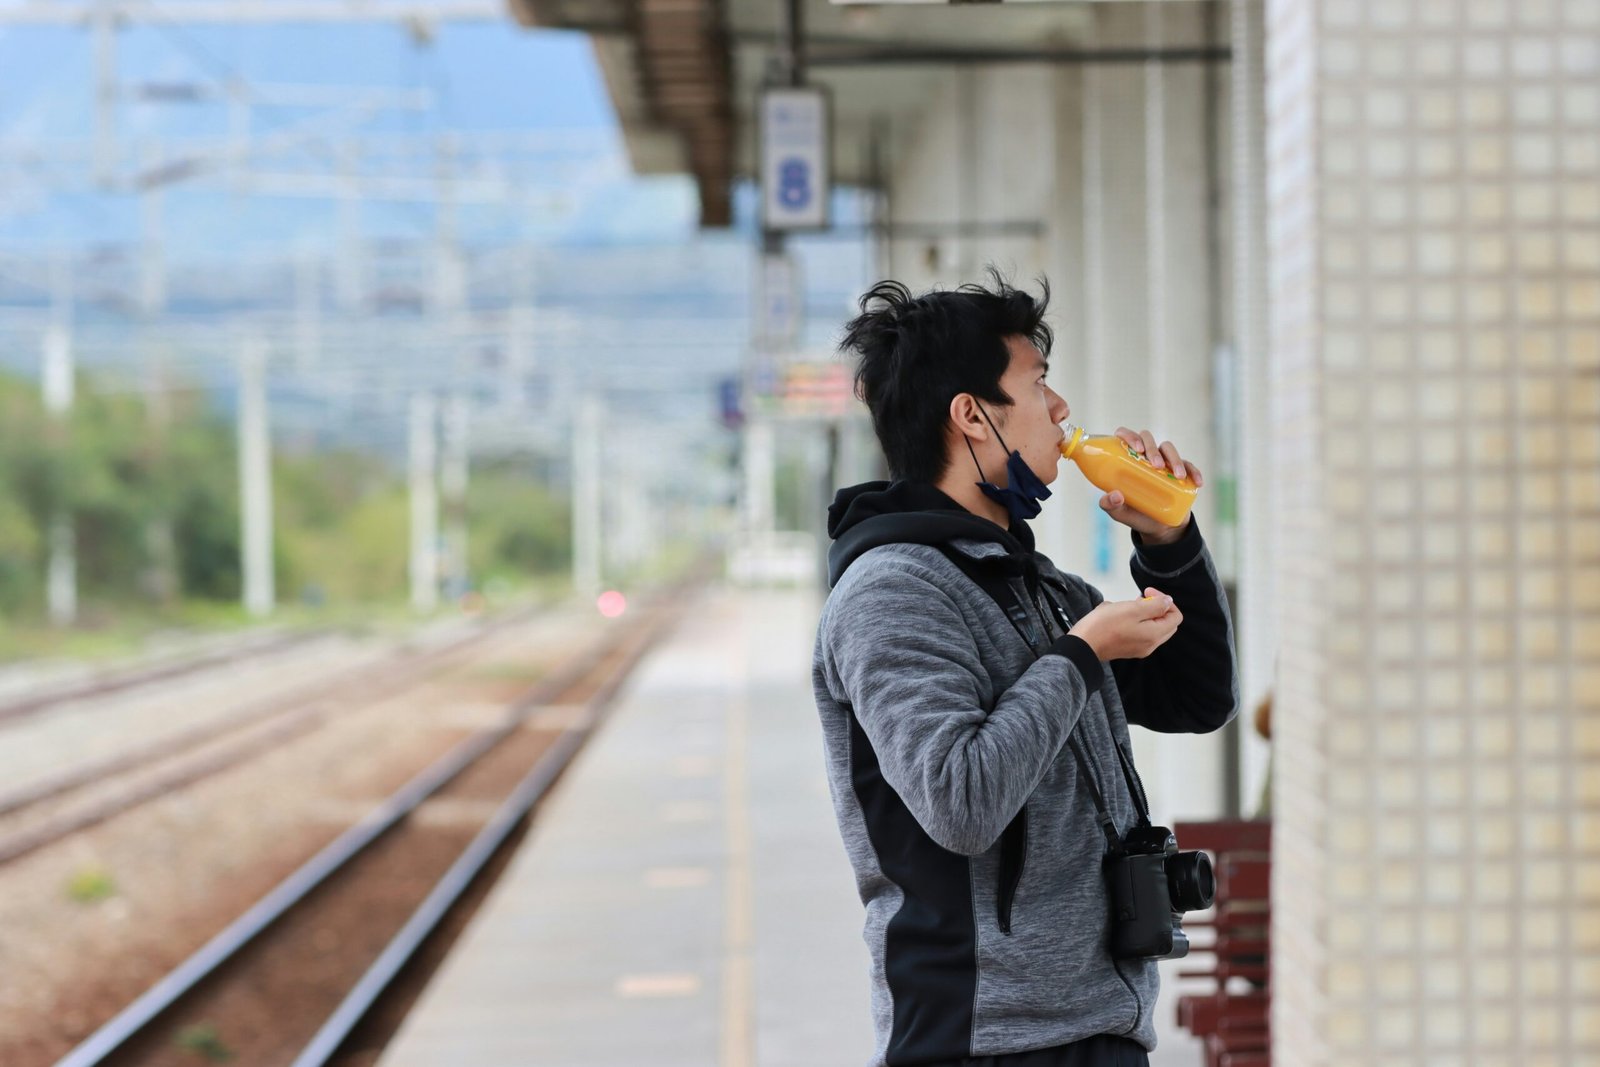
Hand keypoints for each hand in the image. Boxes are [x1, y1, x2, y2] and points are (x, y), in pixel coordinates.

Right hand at [1070, 588, 1181, 661]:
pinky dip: (1134, 621)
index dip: (1165, 600)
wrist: (1082, 644)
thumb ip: (1155, 605)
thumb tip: (1168, 601)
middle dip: (1156, 607)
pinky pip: (1139, 632)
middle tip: (1140, 598)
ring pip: (1152, 627)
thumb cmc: (1105, 625)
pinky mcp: (1128, 648)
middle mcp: (1150, 645)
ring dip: (1143, 613)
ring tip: (1126, 606)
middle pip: (1166, 623)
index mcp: (1155, 635)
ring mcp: (1139, 648)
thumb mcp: (1132, 609)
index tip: (1146, 592)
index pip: (1175, 616)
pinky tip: (1118, 616)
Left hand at [1100, 427, 1203, 542]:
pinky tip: (1197, 482)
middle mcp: (1145, 457)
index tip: (1137, 449)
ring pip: (1168, 449)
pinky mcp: (1180, 471)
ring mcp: (1163, 462)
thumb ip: (1109, 505)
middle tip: (1156, 465)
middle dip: (1153, 449)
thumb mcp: (1119, 513)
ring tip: (1178, 476)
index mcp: (1127, 459)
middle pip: (1148, 439)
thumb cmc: (1135, 514)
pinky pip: (1189, 465)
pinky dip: (1194, 472)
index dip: (1130, 436)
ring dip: (1175, 459)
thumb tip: (1115, 495)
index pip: (1126, 437)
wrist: (1158, 527)